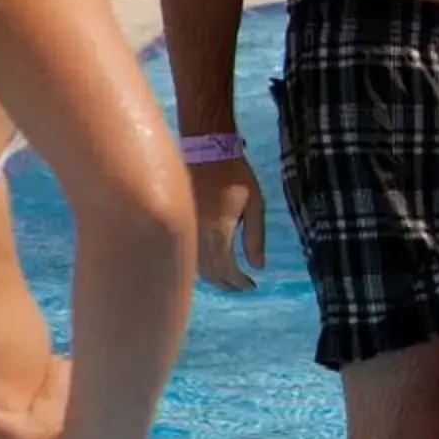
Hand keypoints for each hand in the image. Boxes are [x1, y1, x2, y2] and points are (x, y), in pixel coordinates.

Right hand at [193, 154, 268, 290]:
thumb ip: (255, 237)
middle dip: (227, 283)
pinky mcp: (180, 225)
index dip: (239, 282)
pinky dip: (202, 266)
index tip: (252, 286)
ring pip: (196, 267)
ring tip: (230, 278)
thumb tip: (258, 266)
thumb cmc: (236, 175)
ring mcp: (185, 231)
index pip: (226, 269)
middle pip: (209, 273)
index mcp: (218, 232)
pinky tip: (213, 264)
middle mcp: (197, 237)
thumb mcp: (256, 204)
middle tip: (242, 286)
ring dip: (214, 277)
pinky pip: (188, 255)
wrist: (205, 152)